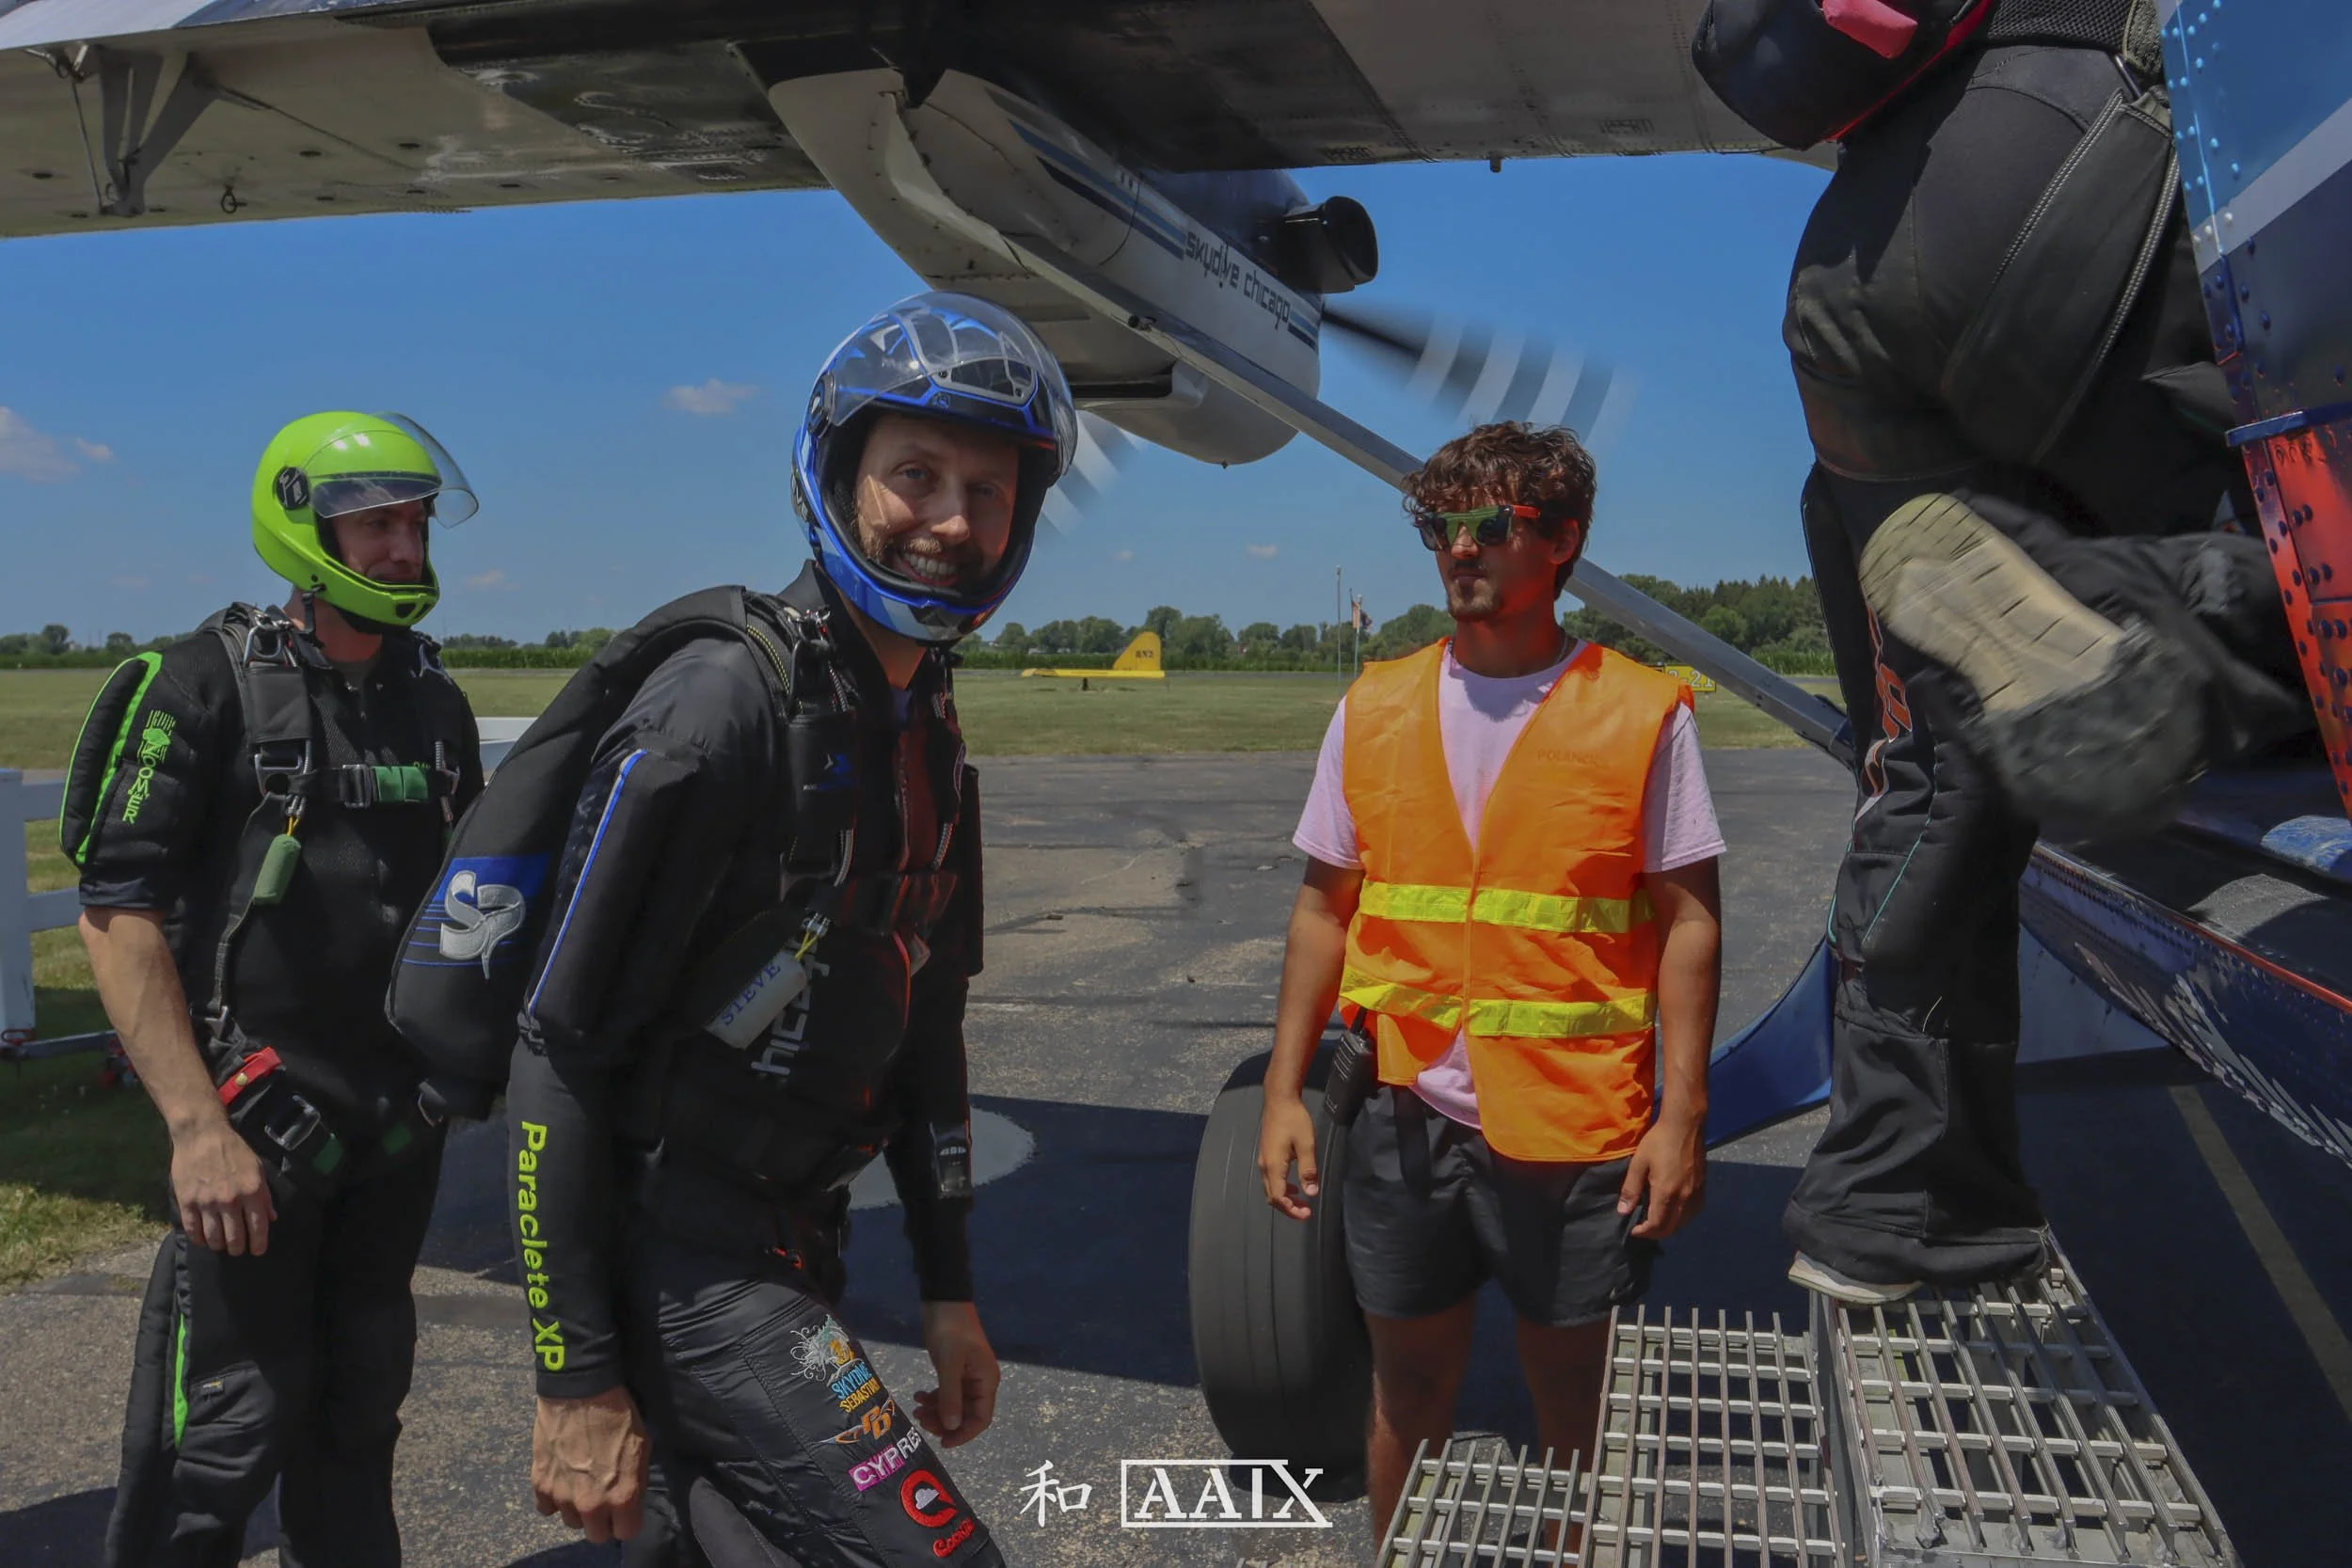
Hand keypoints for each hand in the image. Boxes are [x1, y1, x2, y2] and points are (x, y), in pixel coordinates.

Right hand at [169, 1112, 275, 1255]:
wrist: (202, 1135)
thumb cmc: (234, 1150)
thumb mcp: (257, 1168)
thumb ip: (264, 1195)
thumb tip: (271, 1217)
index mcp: (251, 1191)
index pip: (258, 1227)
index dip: (259, 1243)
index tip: (258, 1250)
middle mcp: (230, 1200)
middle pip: (235, 1237)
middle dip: (238, 1248)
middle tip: (238, 1250)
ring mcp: (207, 1202)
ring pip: (214, 1237)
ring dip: (219, 1246)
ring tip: (222, 1245)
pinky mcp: (187, 1201)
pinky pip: (193, 1229)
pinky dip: (199, 1239)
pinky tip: (203, 1239)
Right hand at [532, 1387, 649, 1542]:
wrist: (580, 1391)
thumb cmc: (619, 1415)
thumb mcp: (643, 1447)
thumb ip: (636, 1482)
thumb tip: (630, 1499)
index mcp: (622, 1497)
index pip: (626, 1532)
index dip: (627, 1520)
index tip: (625, 1508)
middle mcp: (591, 1505)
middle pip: (596, 1535)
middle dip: (602, 1520)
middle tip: (603, 1497)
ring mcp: (562, 1497)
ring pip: (571, 1522)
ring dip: (577, 1508)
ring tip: (581, 1482)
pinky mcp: (540, 1485)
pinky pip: (546, 1508)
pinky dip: (553, 1498)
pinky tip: (561, 1479)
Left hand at [915, 1300, 998, 1447]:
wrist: (943, 1300)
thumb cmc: (950, 1331)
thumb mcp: (949, 1364)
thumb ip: (950, 1397)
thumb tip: (952, 1427)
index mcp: (986, 1380)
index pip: (981, 1418)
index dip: (963, 1434)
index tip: (942, 1442)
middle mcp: (980, 1381)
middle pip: (966, 1414)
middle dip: (945, 1422)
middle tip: (922, 1421)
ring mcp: (967, 1376)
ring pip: (954, 1405)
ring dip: (936, 1411)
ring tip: (916, 1409)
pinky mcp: (954, 1370)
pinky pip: (946, 1392)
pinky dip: (933, 1398)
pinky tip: (918, 1395)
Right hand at [1257, 1093, 1319, 1220]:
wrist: (1279, 1100)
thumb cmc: (1294, 1120)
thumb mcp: (1306, 1145)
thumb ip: (1308, 1170)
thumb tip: (1311, 1193)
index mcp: (1274, 1166)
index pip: (1279, 1198)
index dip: (1292, 1210)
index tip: (1308, 1214)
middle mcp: (1265, 1166)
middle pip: (1272, 1197)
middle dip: (1288, 1208)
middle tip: (1306, 1211)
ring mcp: (1264, 1160)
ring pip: (1271, 1189)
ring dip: (1285, 1198)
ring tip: (1302, 1201)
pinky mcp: (1266, 1155)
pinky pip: (1271, 1179)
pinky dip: (1282, 1188)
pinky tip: (1295, 1185)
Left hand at [1619, 1114, 1704, 1239]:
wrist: (1685, 1125)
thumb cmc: (1659, 1141)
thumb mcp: (1639, 1163)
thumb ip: (1631, 1189)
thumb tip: (1623, 1211)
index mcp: (1666, 1193)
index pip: (1656, 1225)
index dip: (1643, 1232)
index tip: (1633, 1230)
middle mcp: (1684, 1198)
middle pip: (1671, 1228)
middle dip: (1655, 1233)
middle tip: (1642, 1228)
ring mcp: (1696, 1193)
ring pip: (1684, 1222)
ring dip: (1669, 1227)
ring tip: (1656, 1220)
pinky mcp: (1702, 1187)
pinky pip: (1693, 1212)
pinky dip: (1682, 1218)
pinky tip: (1674, 1211)